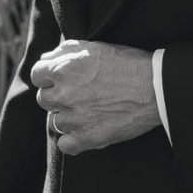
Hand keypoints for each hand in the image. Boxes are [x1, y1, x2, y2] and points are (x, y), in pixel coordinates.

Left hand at [31, 40, 159, 153]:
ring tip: (88, 111)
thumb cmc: (128, 63)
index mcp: (64, 68)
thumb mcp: (96, 47)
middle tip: (79, 94)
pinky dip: (72, 140)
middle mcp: (65, 93)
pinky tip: (86, 130)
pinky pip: (65, 145)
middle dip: (58, 96)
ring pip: (54, 122)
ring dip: (67, 117)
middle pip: (44, 99)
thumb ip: (66, 50)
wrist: (156, 88)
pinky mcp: (87, 138)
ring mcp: (75, 118)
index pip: (37, 75)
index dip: (48, 77)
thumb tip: (46, 60)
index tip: (61, 80)